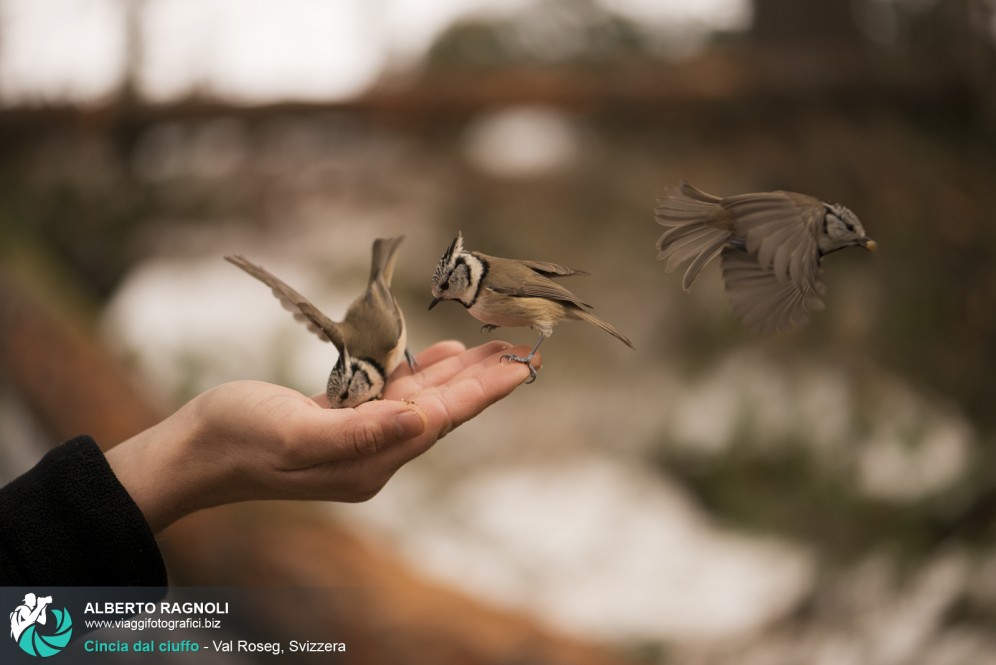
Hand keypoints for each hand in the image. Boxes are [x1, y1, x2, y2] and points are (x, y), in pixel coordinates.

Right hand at [106, 340, 536, 531]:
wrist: (195, 450)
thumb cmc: (238, 438)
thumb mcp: (296, 433)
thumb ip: (360, 432)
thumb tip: (421, 421)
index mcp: (369, 461)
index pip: (440, 420)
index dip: (483, 392)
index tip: (522, 368)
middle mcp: (372, 453)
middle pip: (441, 411)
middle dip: (483, 380)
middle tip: (524, 352)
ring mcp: (357, 438)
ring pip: (421, 400)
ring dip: (458, 374)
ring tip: (494, 350)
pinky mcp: (340, 422)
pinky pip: (391, 395)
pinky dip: (418, 373)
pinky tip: (439, 356)